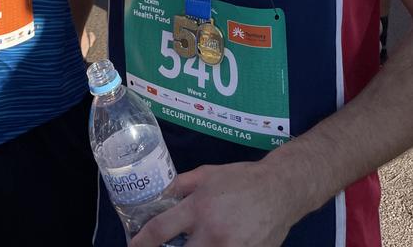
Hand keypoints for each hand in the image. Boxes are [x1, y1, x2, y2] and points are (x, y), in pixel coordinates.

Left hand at [130, 161, 294, 246]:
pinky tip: (211, 246)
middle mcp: (212, 233)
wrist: (280, 190)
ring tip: (190, 245)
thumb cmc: (241, 179)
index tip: (133, 246)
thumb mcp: (206, 174)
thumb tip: (158, 194)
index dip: (142, 242)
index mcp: (198, 209)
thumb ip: (180, 185)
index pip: (161, 230)